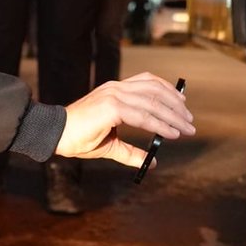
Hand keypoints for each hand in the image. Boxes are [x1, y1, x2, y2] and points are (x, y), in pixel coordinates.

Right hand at [56, 72, 194, 167]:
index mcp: (115, 90)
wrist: (55, 135)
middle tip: (190, 122)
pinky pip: (143, 115)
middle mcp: (116, 88)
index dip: (169, 92)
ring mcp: (114, 95)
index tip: (183, 107)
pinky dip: (160, 124)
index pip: (149, 82)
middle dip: (176, 106)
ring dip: (173, 116)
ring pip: (153, 102)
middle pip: (156, 90)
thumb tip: (153, 162)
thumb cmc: (79, 138)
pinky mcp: (112, 107)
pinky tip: (171, 134)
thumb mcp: (112, 145)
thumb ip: (132, 152)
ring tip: (186, 128)